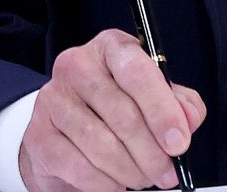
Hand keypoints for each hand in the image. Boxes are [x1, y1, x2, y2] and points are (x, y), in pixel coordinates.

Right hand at [19, 27, 208, 191]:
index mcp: (110, 48)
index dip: (162, 111)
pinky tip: (114, 181)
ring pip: (102, 145)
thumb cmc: (114, 109)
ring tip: (141, 177)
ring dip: (131, 171)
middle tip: (166, 173)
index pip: (137, 71)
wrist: (65, 130)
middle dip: (152, 154)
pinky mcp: (39, 135)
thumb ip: (178, 104)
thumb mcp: (153, 97)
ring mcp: (53, 99)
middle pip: (122, 114)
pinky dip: (106, 183)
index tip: (178, 142)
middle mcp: (77, 65)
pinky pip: (80, 168)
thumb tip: (188, 119)